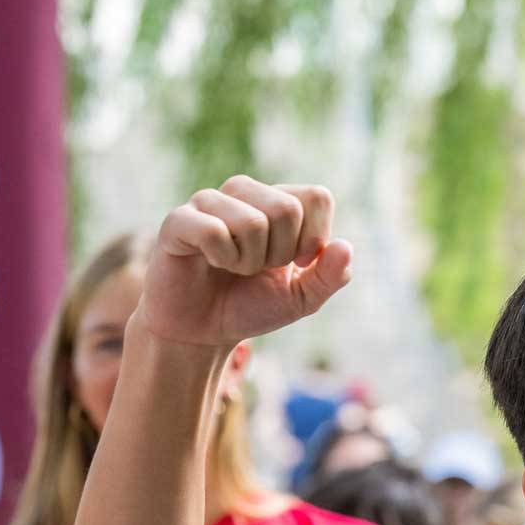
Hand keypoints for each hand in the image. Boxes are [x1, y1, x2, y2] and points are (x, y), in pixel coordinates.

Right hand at [137, 176, 353, 347]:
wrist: (203, 331)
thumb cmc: (251, 306)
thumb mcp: (302, 299)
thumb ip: (330, 276)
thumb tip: (345, 247)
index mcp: (278, 202)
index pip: (316, 197)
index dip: (314, 239)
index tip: (295, 263)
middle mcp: (245, 192)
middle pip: (287, 209)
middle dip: (279, 255)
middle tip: (256, 269)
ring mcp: (209, 201)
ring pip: (253, 222)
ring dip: (249, 261)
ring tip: (232, 268)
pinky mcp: (179, 219)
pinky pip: (214, 231)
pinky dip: (221, 258)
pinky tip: (210, 263)